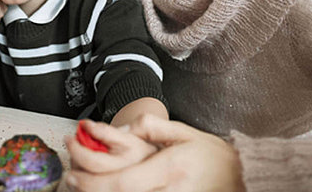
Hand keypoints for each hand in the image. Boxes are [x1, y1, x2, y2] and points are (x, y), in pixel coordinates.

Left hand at [65, 114, 245, 191]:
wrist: (241, 177)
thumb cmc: (212, 154)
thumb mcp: (183, 131)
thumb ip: (153, 127)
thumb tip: (124, 126)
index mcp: (170, 169)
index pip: (124, 183)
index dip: (94, 183)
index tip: (73, 175)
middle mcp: (170, 191)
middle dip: (91, 191)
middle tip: (70, 181)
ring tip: (83, 185)